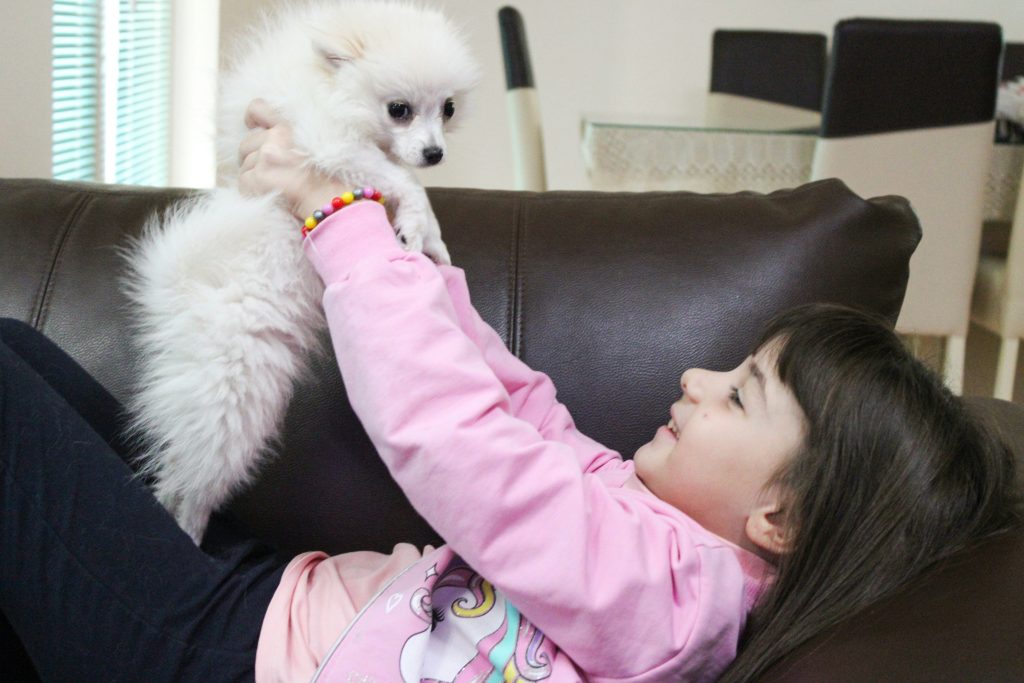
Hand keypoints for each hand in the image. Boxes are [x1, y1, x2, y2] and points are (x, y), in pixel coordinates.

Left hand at [238, 100, 347, 219]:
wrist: (328, 201)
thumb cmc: (324, 179)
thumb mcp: (312, 145)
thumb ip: (289, 136)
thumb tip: (265, 133)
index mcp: (288, 127)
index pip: (258, 108)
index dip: (252, 117)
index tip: (252, 126)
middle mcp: (275, 138)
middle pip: (246, 143)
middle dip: (252, 158)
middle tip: (271, 173)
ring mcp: (265, 157)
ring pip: (244, 165)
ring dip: (254, 177)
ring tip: (275, 186)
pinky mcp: (257, 177)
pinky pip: (243, 184)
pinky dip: (252, 192)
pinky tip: (269, 195)